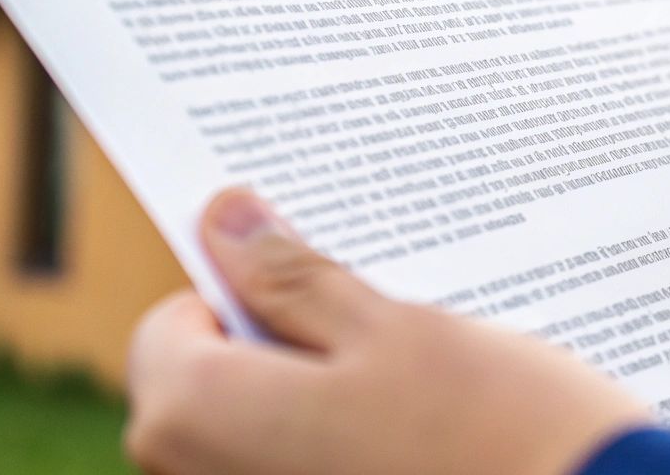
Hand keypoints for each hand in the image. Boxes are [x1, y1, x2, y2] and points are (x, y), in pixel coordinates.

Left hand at [126, 188, 646, 474]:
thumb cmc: (495, 432)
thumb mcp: (392, 328)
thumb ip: (293, 279)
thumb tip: (226, 220)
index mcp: (197, 417)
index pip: (174, 325)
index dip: (248, 293)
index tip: (329, 283)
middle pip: (214, 387)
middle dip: (290, 348)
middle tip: (391, 333)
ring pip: (266, 436)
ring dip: (330, 400)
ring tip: (427, 390)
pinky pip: (312, 470)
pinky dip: (356, 449)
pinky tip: (433, 440)